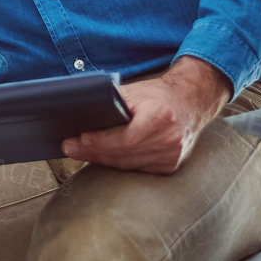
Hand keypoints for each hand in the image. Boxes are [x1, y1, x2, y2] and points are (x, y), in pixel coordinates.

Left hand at [61, 56, 231, 173]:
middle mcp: (170, 139)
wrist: (190, 102)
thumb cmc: (157, 95)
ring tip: (81, 153)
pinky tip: (102, 158)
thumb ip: (111, 103)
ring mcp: (173, 156)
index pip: (124, 138)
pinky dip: (118, 164)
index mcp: (161, 117)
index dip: (99, 142)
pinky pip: (137, 169)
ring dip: (102, 160)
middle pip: (123, 154)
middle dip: (93, 152)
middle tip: (69, 148)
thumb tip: (79, 116)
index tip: (78, 140)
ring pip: (128, 164)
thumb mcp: (134, 91)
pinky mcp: (171, 166)